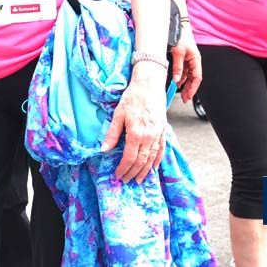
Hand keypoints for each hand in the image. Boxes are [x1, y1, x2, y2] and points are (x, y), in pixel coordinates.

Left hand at [101, 62, 166, 182]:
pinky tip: (154, 167)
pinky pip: (161, 149)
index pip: (129, 158)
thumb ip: (112, 134)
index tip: (118, 175)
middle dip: (133, 173)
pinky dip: (158, 160)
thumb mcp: (118, 114)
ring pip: (152, 158)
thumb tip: (103, 149)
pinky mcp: (163, 130)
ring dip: (145, 170)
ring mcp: (158, 134)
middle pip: (141, 161)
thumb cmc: (132, 97)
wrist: (149, 85)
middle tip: (127, 180)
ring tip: (139, 179)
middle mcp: (149, 137)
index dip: (123, 169)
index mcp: (136, 133)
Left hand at [170, 28, 201, 101]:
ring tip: (180, 92)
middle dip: (190, 89)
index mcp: (196, 59)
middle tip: (185, 98)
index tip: (188, 96)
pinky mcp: (183, 58)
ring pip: (188, 75)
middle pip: (193, 78)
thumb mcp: (178, 53)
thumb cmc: (180, 36)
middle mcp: (194, 60)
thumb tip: (177, 80)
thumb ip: (178, 67)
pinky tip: (177, 82)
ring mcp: (189, 59)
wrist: (177, 25)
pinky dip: (181, 77)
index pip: (197, 78)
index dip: (193, 88)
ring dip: (185, 83)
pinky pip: (184, 70)